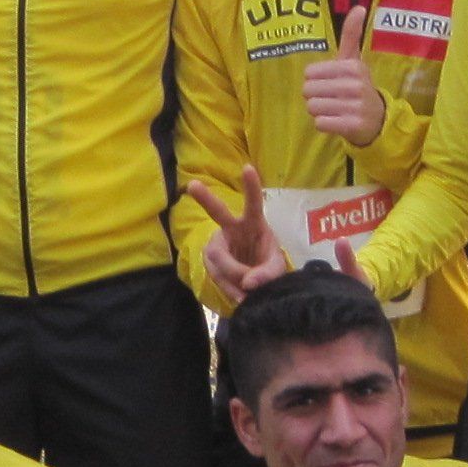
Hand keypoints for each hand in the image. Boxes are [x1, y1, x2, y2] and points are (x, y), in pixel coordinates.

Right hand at [183, 162, 288, 307]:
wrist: (252, 282)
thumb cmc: (266, 264)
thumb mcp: (275, 267)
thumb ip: (268, 273)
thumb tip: (249, 284)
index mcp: (253, 224)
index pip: (253, 203)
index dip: (251, 186)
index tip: (248, 168)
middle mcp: (232, 230)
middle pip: (218, 212)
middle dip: (205, 199)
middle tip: (192, 186)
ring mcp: (218, 247)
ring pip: (220, 260)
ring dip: (236, 278)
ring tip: (249, 294)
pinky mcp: (211, 265)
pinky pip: (218, 278)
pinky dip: (232, 291)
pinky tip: (241, 298)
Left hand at [298, 7, 386, 144]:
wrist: (377, 120)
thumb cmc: (357, 86)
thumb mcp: (354, 60)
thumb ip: (351, 34)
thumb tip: (359, 7)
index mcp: (354, 67)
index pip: (310, 73)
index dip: (314, 79)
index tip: (330, 82)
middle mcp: (356, 85)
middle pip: (308, 90)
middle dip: (315, 96)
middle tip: (331, 98)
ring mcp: (356, 107)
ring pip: (313, 107)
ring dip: (319, 110)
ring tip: (334, 109)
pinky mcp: (353, 126)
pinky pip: (320, 123)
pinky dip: (324, 124)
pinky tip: (336, 121)